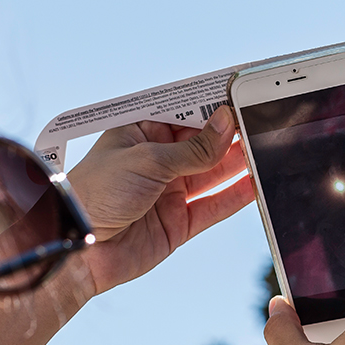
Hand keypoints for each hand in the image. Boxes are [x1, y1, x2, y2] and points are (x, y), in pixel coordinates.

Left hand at [66, 106, 253, 294]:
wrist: (78, 249)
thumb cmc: (95, 194)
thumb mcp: (146, 160)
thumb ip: (193, 148)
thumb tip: (226, 124)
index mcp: (141, 133)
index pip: (184, 113)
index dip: (211, 106)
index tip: (241, 96)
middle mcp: (157, 160)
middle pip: (203, 143)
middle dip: (230, 135)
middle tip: (262, 121)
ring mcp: (169, 192)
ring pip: (213, 174)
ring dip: (238, 163)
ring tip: (267, 148)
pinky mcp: (179, 223)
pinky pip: (214, 206)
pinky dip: (236, 196)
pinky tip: (256, 183)